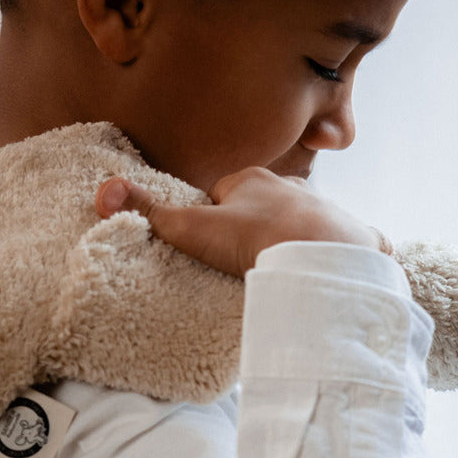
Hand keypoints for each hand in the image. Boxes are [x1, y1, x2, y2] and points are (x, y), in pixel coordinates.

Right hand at [94, 166, 384, 278]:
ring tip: (274, 276)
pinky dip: (326, 258)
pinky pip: (336, 245)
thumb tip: (104, 190)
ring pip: (297, 226)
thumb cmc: (259, 239)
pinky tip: (317, 278)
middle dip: (249, 231)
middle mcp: (293, 188)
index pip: (220, 195)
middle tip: (238, 266)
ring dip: (286, 245)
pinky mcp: (353, 239)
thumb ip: (150, 211)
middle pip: (260, 209)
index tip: (206, 249)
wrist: (327, 261)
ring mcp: (325, 212)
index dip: (209, 221)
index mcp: (254, 179)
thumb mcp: (194, 227)